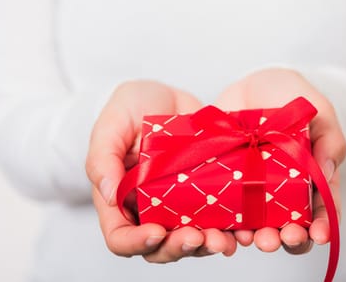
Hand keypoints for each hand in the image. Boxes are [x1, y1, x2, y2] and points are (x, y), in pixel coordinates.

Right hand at [86, 80, 236, 261]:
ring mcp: (177, 203)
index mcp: (120, 198)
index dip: (136, 242)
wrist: (165, 96)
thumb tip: (109, 195)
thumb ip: (102, 158)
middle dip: (178, 247)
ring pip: (190, 238)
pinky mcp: (202, 193)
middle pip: (159, 246)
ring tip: (225, 239)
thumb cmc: (130, 108)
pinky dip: (229, 229)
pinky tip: (242, 229)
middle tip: (198, 237)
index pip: (121, 236)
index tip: (157, 232)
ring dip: (207, 245)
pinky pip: (216, 219)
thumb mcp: (111, 125)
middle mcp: (148, 208)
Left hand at [215, 68, 345, 253]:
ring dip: (255, 235)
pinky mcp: (229, 179)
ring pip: (258, 221)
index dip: (322, 225)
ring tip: (249, 238)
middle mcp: (284, 187)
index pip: (321, 208)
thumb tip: (326, 172)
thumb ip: (329, 138)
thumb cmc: (291, 95)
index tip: (318, 234)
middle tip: (276, 239)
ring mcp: (255, 185)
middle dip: (285, 238)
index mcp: (311, 175)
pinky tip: (223, 226)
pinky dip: (226, 221)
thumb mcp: (317, 110)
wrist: (253, 84)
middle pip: (289, 223)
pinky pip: (228, 206)